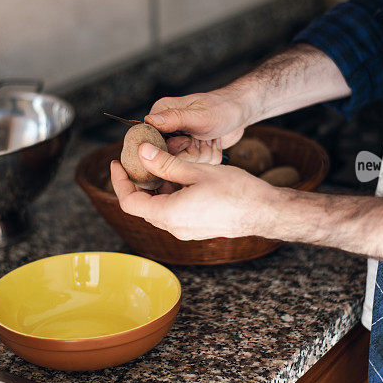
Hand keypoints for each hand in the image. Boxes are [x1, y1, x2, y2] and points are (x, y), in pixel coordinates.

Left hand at [110, 142, 276, 240]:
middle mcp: (174, 227)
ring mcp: (185, 230)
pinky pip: (174, 211)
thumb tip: (142, 152)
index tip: (117, 164)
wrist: (264, 211)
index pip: (130, 202)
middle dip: (139, 181)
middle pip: (143, 205)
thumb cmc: (235, 191)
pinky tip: (183, 175)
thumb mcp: (197, 171)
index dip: (120, 182)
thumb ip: (165, 164)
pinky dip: (171, 193)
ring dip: (158, 185)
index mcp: (169, 214)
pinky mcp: (196, 228)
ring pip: (160, 207)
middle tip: (142, 157)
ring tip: (166, 161)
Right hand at [144, 88, 251, 164]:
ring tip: (210, 138)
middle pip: (169, 156)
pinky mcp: (192, 151)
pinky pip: (197, 165)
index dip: (172, 147)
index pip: (152, 142)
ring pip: (185, 163)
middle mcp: (167, 128)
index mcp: (161, 114)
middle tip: (202, 138)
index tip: (188, 140)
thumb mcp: (199, 115)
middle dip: (191, 152)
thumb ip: (174, 119)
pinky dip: (210, 157)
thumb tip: (149, 121)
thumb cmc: (222, 108)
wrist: (241, 112)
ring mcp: (180, 140)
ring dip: (203, 154)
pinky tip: (214, 143)